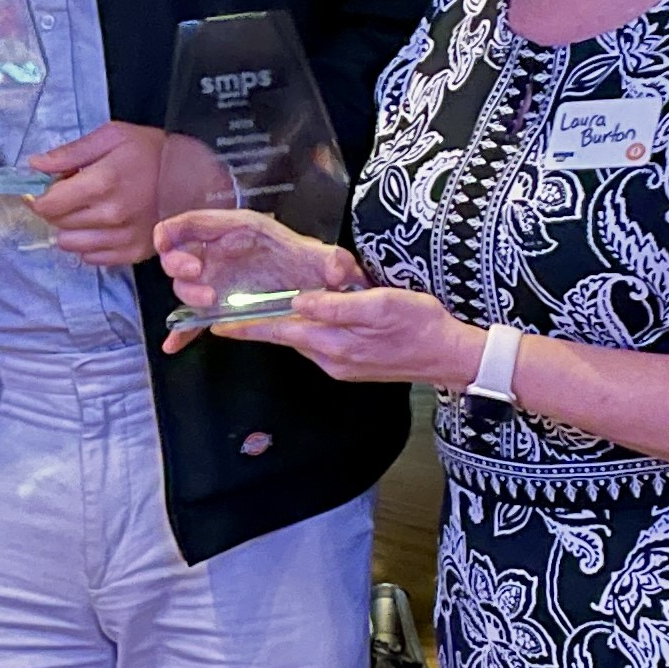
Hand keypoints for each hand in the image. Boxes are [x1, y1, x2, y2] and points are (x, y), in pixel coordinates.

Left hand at [24, 122, 170, 268]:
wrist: (197, 176)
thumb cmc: (153, 152)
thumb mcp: (111, 136)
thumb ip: (70, 153)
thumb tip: (36, 165)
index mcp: (101, 182)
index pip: (48, 204)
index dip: (40, 196)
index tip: (47, 188)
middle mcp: (110, 216)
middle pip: (57, 224)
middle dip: (58, 208)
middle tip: (74, 193)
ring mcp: (123, 238)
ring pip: (71, 244)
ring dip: (71, 228)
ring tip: (89, 210)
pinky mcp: (134, 253)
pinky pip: (93, 259)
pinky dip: (90, 244)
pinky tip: (102, 226)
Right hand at [155, 211, 366, 351]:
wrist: (315, 287)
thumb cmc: (311, 264)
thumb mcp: (324, 259)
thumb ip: (331, 260)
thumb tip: (338, 269)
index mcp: (237, 232)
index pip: (195, 223)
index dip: (174, 229)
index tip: (165, 242)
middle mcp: (218, 254)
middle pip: (180, 255)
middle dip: (179, 264)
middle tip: (199, 275)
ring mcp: (215, 281)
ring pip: (185, 286)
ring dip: (189, 295)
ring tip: (211, 303)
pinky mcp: (218, 306)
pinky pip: (193, 318)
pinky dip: (182, 332)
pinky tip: (173, 345)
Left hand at [211, 284, 481, 391]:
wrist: (450, 356)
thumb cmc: (421, 324)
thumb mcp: (382, 305)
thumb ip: (338, 305)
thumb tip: (300, 301)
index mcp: (334, 342)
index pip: (280, 332)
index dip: (248, 326)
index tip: (217, 325)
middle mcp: (331, 359)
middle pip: (287, 337)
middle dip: (260, 324)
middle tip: (229, 313)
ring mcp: (341, 365)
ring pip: (303, 340)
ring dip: (284, 326)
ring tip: (260, 309)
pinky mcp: (352, 365)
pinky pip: (320, 345)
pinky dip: (307, 330)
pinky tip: (308, 316)